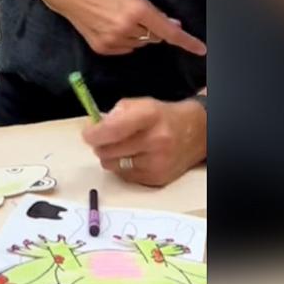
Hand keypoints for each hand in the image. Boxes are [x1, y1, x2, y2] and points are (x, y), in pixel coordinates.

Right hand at [41, 0, 206, 55]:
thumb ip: (153, 12)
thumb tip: (172, 26)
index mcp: (138, 10)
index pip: (168, 32)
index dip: (187, 42)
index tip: (201, 50)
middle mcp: (127, 28)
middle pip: (154, 38)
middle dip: (152, 29)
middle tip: (136, 15)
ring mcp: (113, 40)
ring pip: (139, 44)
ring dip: (137, 35)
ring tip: (117, 18)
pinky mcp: (102, 48)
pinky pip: (125, 49)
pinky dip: (123, 41)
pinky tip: (109, 27)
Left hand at [82, 97, 206, 185]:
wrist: (195, 134)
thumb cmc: (162, 117)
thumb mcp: (141, 104)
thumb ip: (115, 113)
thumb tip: (93, 127)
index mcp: (150, 116)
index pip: (113, 129)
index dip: (94, 133)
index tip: (88, 133)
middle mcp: (156, 140)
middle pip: (107, 151)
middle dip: (100, 144)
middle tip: (104, 139)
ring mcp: (157, 163)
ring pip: (112, 166)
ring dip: (111, 157)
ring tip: (123, 147)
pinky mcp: (157, 179)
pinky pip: (124, 176)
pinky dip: (123, 167)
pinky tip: (135, 157)